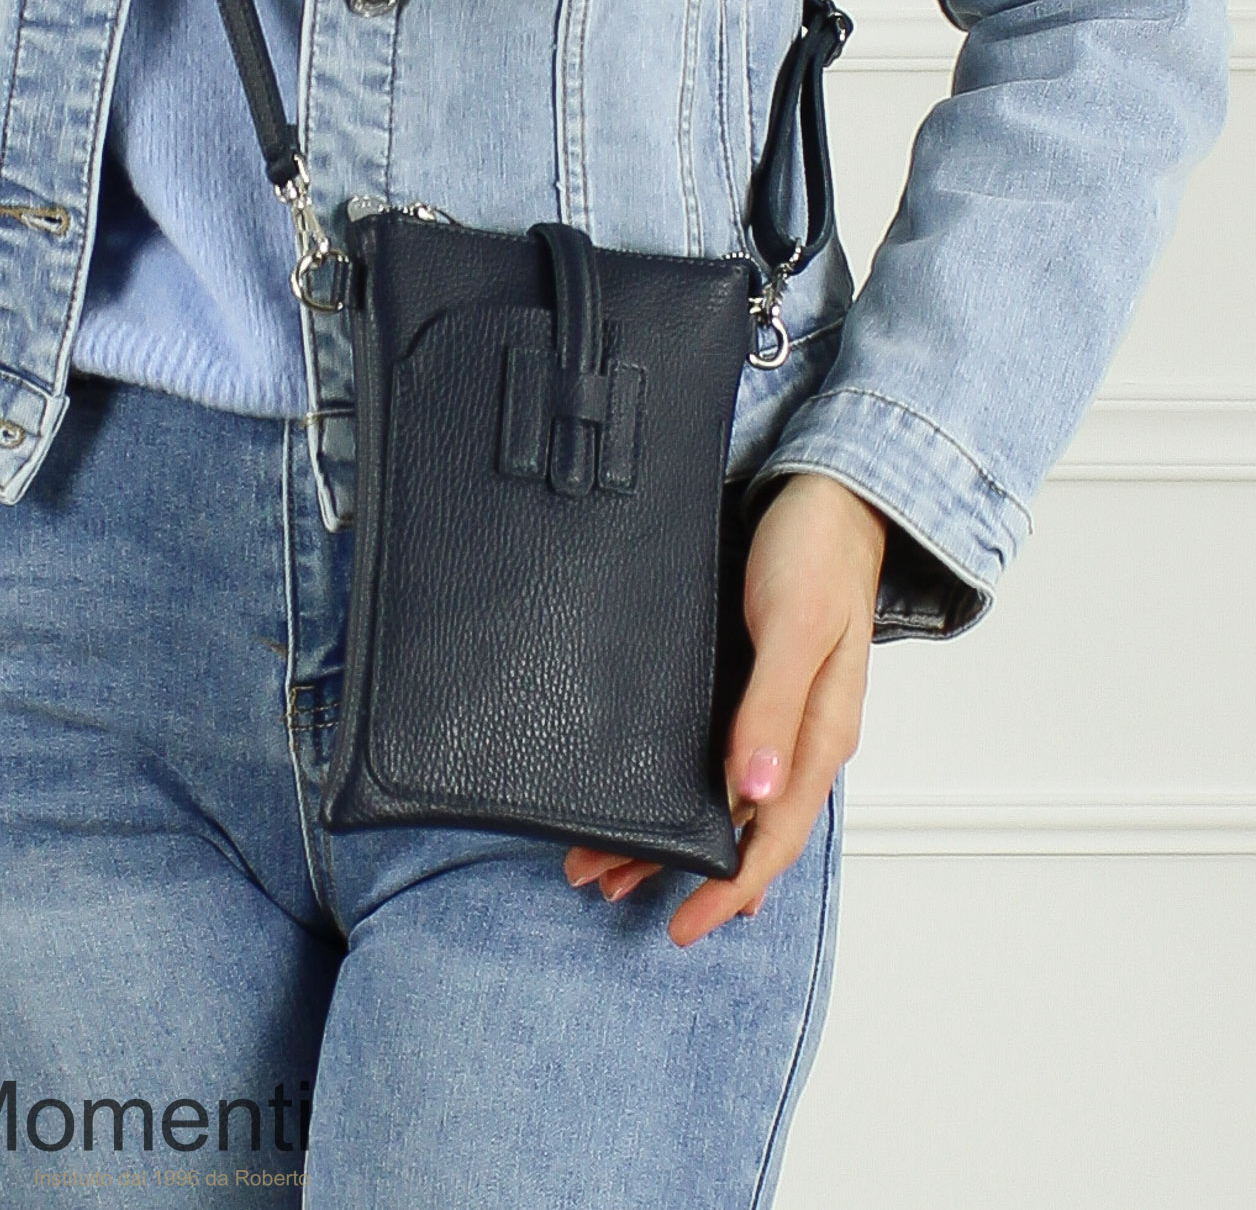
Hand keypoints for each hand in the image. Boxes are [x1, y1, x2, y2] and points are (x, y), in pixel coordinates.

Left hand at [564, 471, 886, 945]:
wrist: (825, 495)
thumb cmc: (817, 554)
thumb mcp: (796, 626)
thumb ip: (775, 706)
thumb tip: (753, 791)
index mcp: (820, 734)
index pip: (774, 836)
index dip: (729, 887)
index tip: (681, 926)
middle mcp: (795, 736)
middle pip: (737, 827)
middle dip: (673, 867)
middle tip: (597, 883)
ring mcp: (770, 713)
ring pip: (716, 795)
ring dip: (661, 829)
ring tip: (595, 856)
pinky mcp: (745, 683)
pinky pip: (708, 752)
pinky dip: (672, 781)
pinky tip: (640, 791)